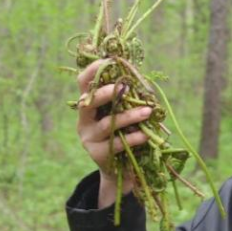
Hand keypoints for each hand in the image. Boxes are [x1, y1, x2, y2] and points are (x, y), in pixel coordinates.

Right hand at [76, 60, 152, 206]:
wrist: (120, 170)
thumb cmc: (124, 134)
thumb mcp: (122, 113)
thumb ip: (126, 96)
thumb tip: (140, 74)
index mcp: (89, 104)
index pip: (83, 83)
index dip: (93, 70)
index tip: (110, 60)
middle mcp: (84, 120)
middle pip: (88, 102)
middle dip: (107, 93)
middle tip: (125, 87)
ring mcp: (89, 138)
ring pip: (107, 124)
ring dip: (129, 116)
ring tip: (147, 111)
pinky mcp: (98, 154)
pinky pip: (117, 144)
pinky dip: (133, 138)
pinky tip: (145, 135)